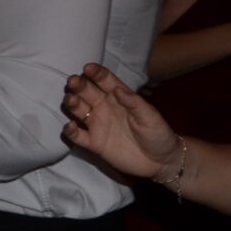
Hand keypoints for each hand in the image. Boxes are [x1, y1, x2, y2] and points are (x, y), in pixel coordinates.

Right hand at [60, 62, 175, 178]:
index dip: (96, 74)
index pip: (106, 81)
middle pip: (88, 93)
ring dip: (72, 103)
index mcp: (120, 98)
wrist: (160, 161)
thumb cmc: (158, 135)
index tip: (88, 68)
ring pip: (79, 111)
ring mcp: (98, 125)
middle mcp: (105, 108)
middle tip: (73, 81)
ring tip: (70, 100)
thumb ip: (134, 103)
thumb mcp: (151, 117)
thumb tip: (117, 90)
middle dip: (79, 85)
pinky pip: (78, 136)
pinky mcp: (94, 143)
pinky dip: (70, 131)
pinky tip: (70, 126)